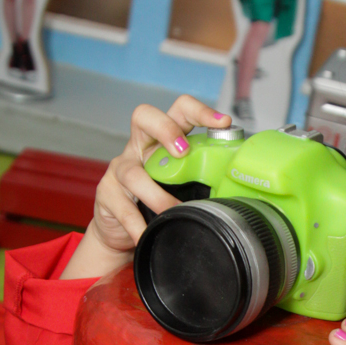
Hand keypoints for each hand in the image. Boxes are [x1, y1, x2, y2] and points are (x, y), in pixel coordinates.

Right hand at [61, 96, 229, 279]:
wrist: (122, 232)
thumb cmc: (159, 203)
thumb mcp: (183, 185)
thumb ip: (203, 179)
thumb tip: (239, 188)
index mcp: (164, 140)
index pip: (179, 110)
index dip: (200, 111)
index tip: (224, 123)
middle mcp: (140, 147)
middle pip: (144, 117)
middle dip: (166, 130)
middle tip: (184, 152)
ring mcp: (120, 168)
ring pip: (134, 173)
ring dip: (157, 195)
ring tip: (174, 211)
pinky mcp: (106, 193)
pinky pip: (123, 208)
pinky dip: (137, 225)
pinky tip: (147, 234)